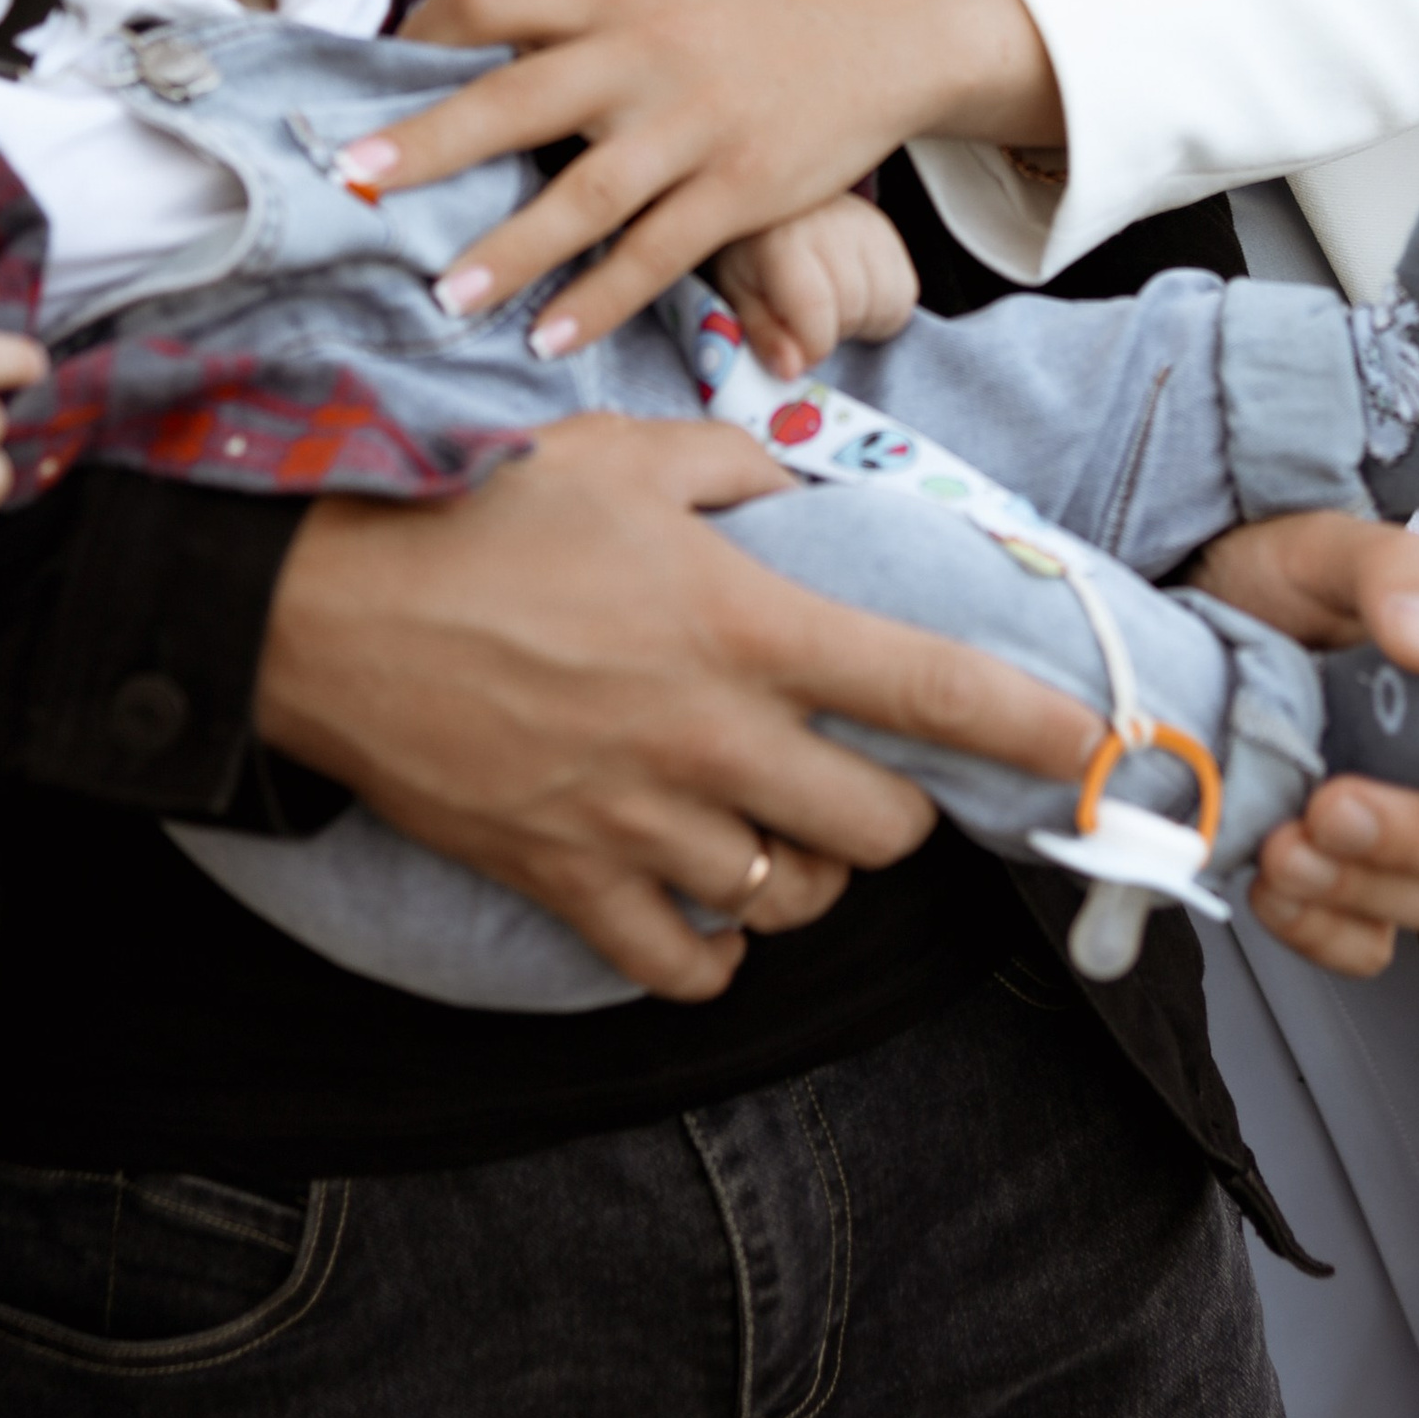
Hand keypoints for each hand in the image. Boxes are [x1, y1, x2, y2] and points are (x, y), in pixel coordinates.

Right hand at [252, 413, 1103, 1002]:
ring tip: (790, 839)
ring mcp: (636, 818)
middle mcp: (709, 734)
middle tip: (873, 778)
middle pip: (877, 831)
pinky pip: (678, 962)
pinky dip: (711, 950)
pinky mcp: (564, 876)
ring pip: (789, 900)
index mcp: (743, 624)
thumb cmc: (478, 511)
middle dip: (898, 813)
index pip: (927, 686)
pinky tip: (708, 908)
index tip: (1092, 748)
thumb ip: (736, 468)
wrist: (326, 604)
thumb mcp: (624, 455)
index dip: (1029, 725)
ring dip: (809, 879)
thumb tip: (799, 481)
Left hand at [370, 0, 1058, 349]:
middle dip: (432, 143)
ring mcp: (696, 125)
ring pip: (587, 195)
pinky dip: (601, 299)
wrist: (887, 31)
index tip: (374, 73)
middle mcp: (649, 55)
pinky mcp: (742, 188)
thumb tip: (475, 48)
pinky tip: (551, 334)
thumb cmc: (759, 13)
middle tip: (355, 180)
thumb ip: (580, 16)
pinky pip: (657, 253)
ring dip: (512, 251)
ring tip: (448, 296)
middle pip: (519, 96)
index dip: (426, 32)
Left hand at [713, 197, 920, 379]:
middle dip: (834, 332)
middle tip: (809, 322)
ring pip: (887, 304)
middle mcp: (833, 226)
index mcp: (784, 242)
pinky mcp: (890, 234)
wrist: (779, 206)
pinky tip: (856, 299)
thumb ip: (765, 336)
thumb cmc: (755, 257)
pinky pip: (905, 292)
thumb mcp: (741, 296)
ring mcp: (868, 226)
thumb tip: (792, 371)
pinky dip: (884, 310)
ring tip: (832, 309)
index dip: (811, 347)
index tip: (798, 353)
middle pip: (854, 309)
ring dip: (863, 322)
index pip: (815, 309)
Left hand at [1199, 510, 1418, 978]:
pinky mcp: (1349, 884)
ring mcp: (1409, 836)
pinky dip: (1320, 932)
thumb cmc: (1277, 581)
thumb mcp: (1328, 548)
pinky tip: (1269, 885)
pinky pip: (1366, 947)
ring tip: (1283, 845)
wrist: (1189, 620)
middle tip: (1330, 803)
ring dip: (1364, 891)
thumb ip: (1394, 575)